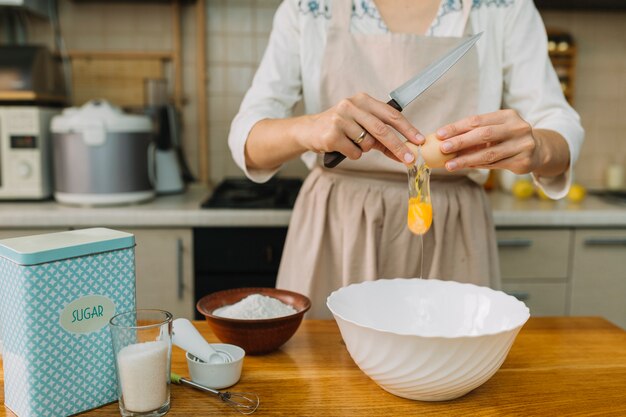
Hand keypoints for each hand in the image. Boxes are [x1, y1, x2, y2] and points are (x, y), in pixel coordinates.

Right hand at [299, 93, 423, 164]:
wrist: (308, 130)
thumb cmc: (339, 127)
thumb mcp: (360, 125)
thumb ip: (381, 136)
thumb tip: (404, 152)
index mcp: (363, 100)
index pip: (391, 114)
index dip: (407, 128)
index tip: (419, 140)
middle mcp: (351, 106)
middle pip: (382, 129)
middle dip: (398, 146)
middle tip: (410, 159)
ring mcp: (340, 119)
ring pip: (367, 143)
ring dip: (365, 149)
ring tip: (352, 142)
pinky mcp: (332, 134)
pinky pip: (354, 152)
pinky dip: (353, 154)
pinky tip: (343, 147)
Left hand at [435, 109, 543, 173]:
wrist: (538, 149)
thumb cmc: (508, 137)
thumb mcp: (495, 129)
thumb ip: (474, 132)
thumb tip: (444, 139)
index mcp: (507, 115)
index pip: (477, 120)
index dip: (457, 127)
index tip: (440, 134)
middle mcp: (517, 128)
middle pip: (483, 134)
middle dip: (460, 142)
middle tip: (443, 148)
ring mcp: (522, 144)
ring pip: (489, 154)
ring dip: (466, 160)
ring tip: (449, 165)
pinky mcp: (523, 161)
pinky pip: (495, 165)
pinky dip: (478, 166)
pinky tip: (465, 167)